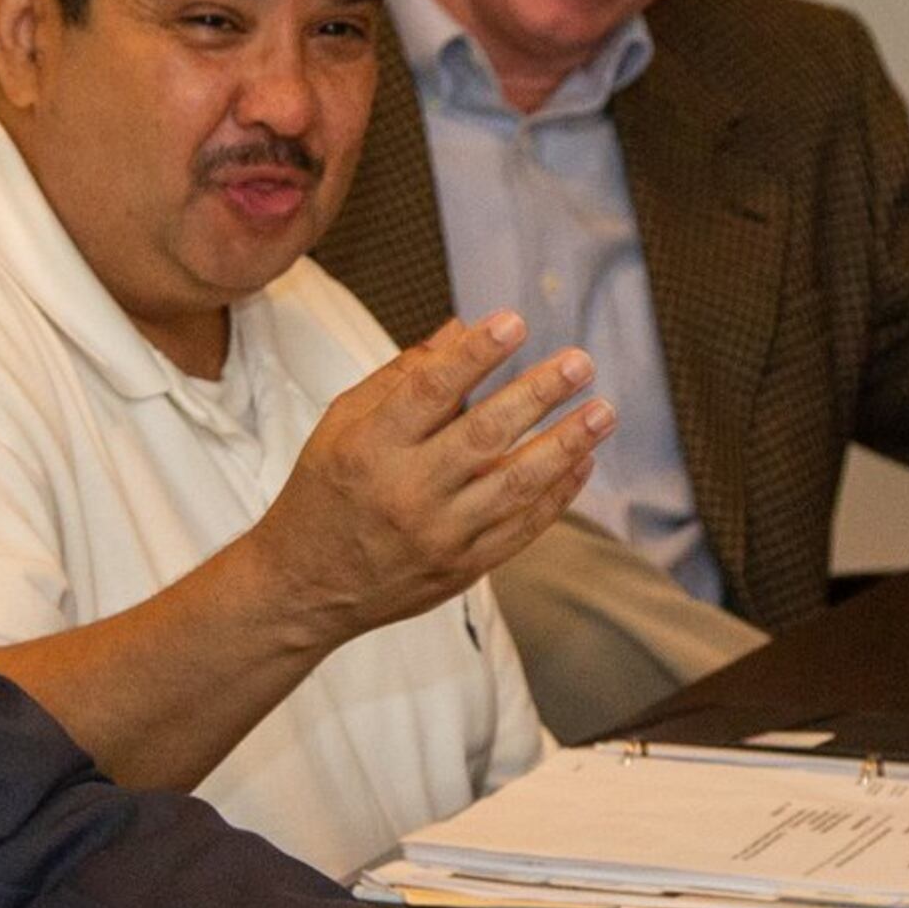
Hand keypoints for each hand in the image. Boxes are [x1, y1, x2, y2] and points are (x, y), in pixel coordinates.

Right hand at [253, 312, 611, 641]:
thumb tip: (458, 331)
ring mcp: (438, 536)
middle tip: (580, 363)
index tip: (514, 322)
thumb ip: (399, 378)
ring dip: (566, 445)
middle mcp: (405, 492)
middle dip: (539, 394)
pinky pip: (522, 527)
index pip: (429, 390)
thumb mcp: (340, 426)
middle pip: (484, 435)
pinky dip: (558, 494)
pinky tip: (582, 461)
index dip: (475, 354)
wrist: (306, 585)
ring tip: (602, 411)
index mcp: (368, 449)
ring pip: (516, 485)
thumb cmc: (323, 492)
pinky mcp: (462, 568)